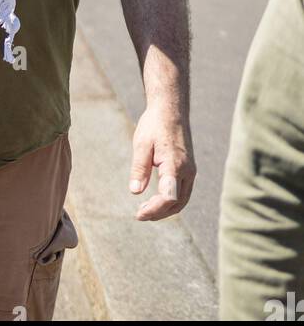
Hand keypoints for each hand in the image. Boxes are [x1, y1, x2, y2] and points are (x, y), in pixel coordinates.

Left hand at [129, 103, 195, 219]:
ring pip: (182, 200)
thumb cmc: (154, 125)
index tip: (139, 214)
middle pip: (177, 203)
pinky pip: (183, 192)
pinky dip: (172, 202)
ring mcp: (190, 171)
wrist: (171, 110)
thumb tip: (135, 192)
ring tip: (146, 211)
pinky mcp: (189, 169)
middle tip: (140, 215)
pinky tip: (157, 201)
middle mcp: (187, 171)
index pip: (168, 197)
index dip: (154, 210)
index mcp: (175, 165)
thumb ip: (139, 168)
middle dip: (159, 213)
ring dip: (166, 210)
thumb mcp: (142, 144)